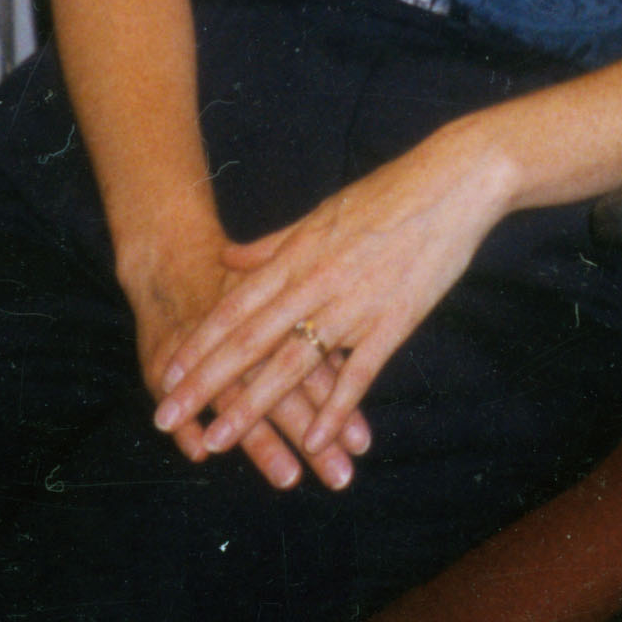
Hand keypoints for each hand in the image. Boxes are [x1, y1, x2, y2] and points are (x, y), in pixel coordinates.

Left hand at [151, 129, 509, 473]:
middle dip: (205, 384)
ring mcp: (355, 303)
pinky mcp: (395, 320)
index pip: (236, 308)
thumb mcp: (323, 212)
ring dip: (252, 406)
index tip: (167, 375)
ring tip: (219, 440)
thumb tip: (226, 259)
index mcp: (298, 254)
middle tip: (166, 417)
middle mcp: (317, 281)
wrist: (454, 180)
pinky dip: (335, 408)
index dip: (199, 344)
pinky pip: (359, 373)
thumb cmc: (390, 192)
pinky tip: (314, 440)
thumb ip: (273, 244)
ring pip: (293, 363)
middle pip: (250, 341)